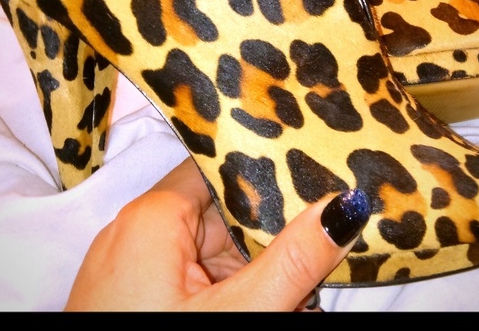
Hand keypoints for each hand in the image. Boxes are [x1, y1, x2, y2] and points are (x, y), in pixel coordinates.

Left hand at [65, 157, 369, 310]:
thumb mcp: (240, 312)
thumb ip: (294, 259)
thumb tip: (345, 206)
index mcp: (155, 215)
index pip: (220, 167)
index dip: (266, 172)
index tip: (310, 179)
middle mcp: (138, 228)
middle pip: (218, 208)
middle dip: (265, 234)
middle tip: (312, 252)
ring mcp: (134, 261)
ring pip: (207, 243)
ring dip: (247, 265)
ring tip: (288, 293)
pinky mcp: (134, 288)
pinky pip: (188, 269)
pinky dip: (221, 283)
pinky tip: (252, 304)